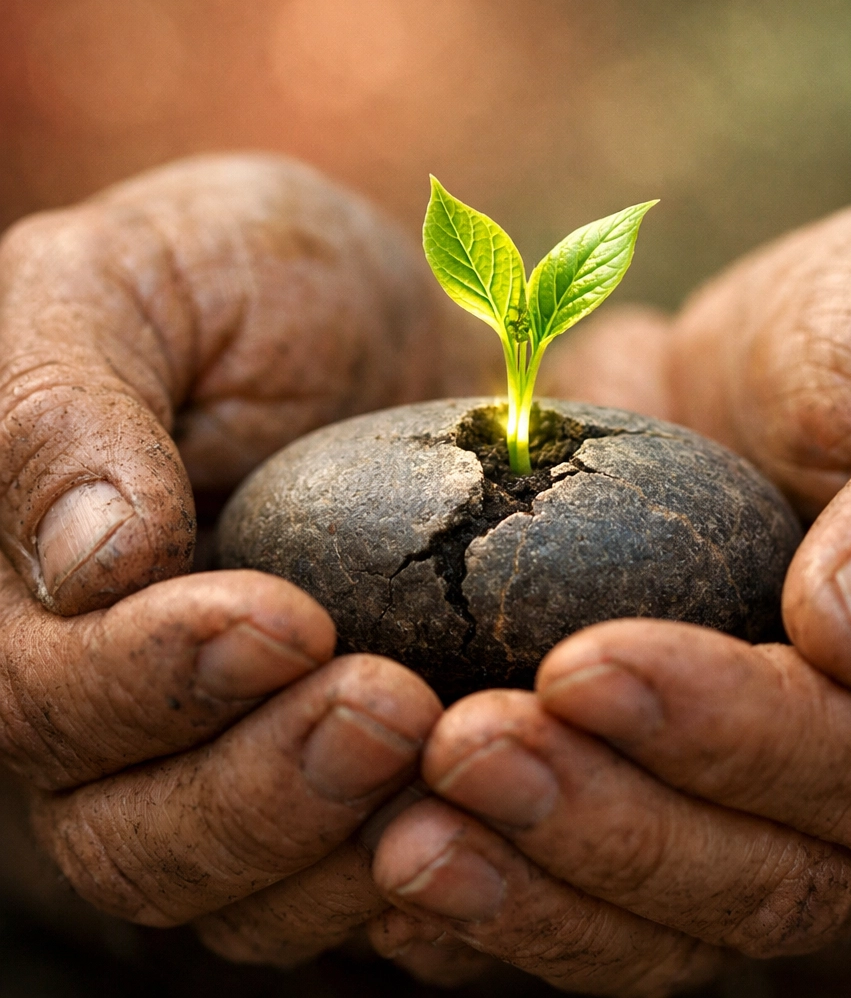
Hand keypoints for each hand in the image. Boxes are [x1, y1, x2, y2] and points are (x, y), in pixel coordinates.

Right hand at [0, 153, 456, 963]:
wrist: (383, 318)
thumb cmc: (238, 277)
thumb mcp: (133, 286)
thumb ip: (68, 409)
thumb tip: (85, 565)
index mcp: (34, 594)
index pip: (43, 698)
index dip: (152, 682)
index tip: (285, 623)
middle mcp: (119, 700)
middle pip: (132, 835)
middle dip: (260, 791)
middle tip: (392, 708)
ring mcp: (229, 746)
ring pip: (241, 889)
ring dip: (343, 849)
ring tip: (451, 751)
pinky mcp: (339, 763)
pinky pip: (353, 872)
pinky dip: (418, 865)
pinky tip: (489, 803)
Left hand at [363, 187, 850, 991]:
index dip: (728, 733)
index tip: (580, 666)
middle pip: (769, 873)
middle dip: (605, 822)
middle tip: (463, 753)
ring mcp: (797, 802)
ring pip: (681, 912)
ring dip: (538, 888)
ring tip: (406, 842)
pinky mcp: (697, 784)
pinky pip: (616, 891)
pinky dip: (514, 897)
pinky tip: (406, 873)